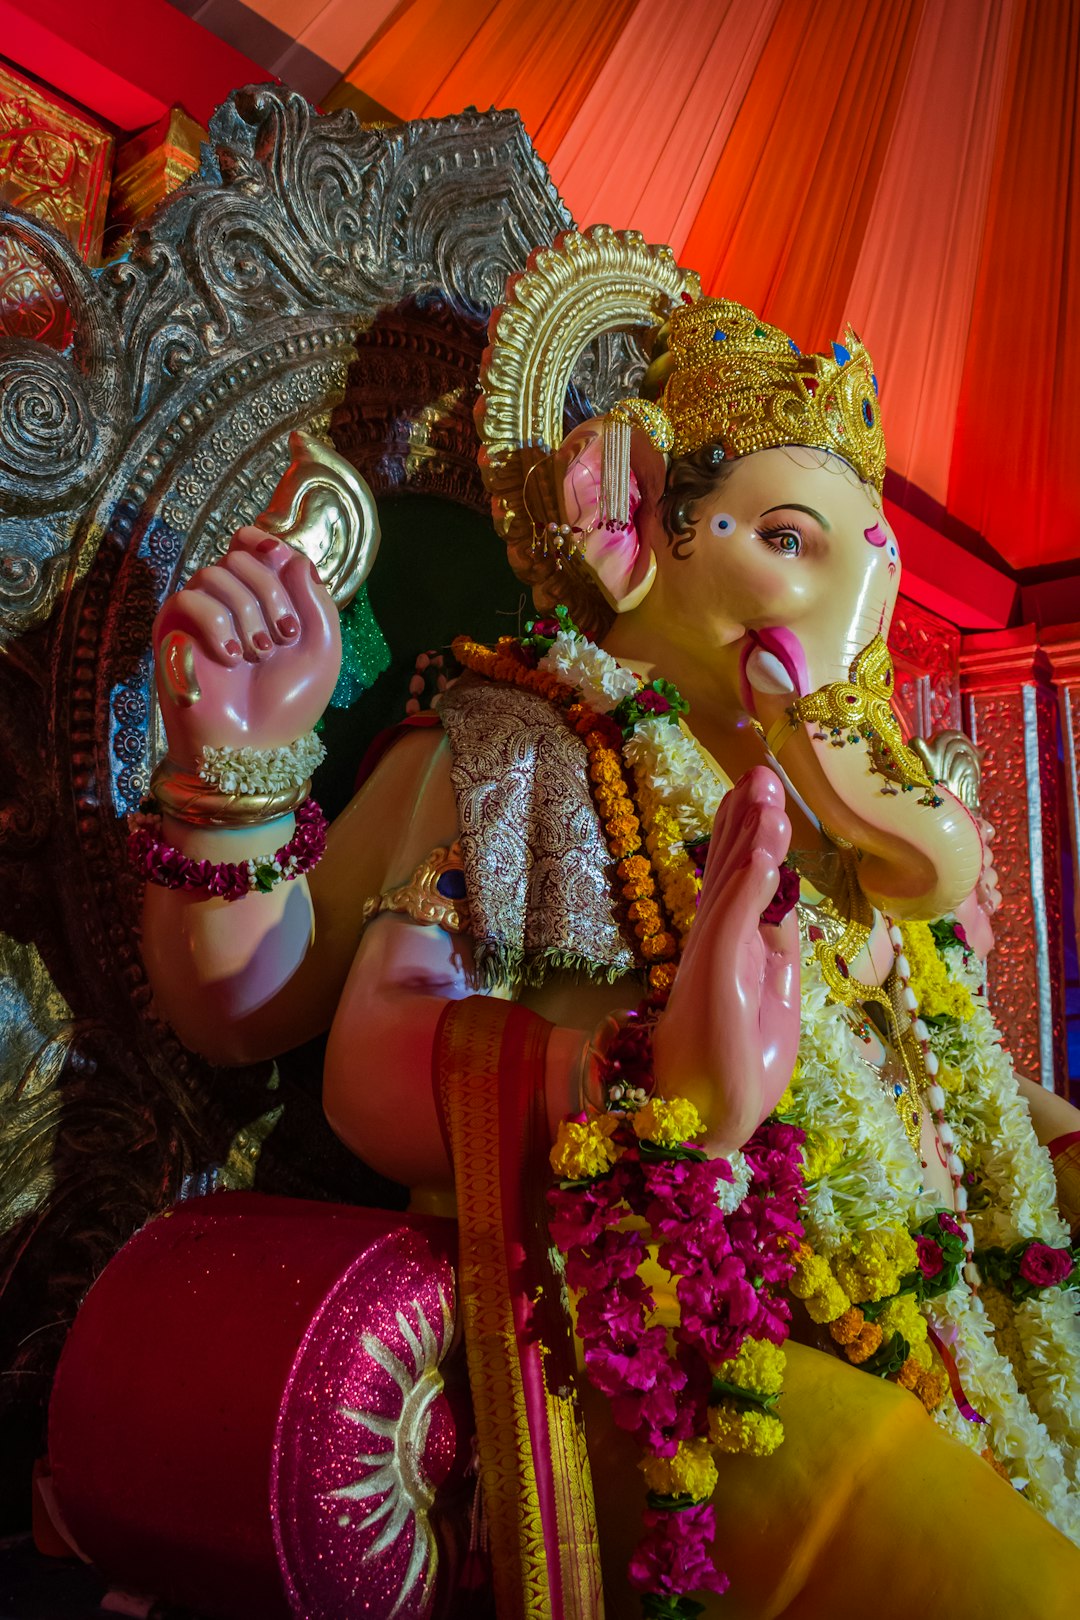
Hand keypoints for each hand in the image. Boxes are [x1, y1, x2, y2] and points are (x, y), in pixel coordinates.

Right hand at [153, 528, 341, 771]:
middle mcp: (230, 601)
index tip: (278, 554)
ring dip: (247, 612)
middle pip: (242, 556)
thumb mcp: (323, 648)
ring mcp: (199, 614)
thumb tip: (292, 555)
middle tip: (284, 637)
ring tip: (258, 654)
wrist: (253, 746)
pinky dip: (216, 624)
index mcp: (264, 599)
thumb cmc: (289, 703)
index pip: (255, 546)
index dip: (265, 541)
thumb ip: (316, 598)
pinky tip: (230, 657)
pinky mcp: (173, 631)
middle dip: (270, 592)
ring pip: (216, 573)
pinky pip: (190, 599)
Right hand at [652, 766, 799, 1154]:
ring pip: (733, 882)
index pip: (745, 882)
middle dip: (746, 818)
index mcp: (732, 951)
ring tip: (761, 787)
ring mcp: (715, 959)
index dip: (751, 836)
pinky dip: (749, 881)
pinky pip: (734, 920)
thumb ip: (775, 954)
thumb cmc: (738, 1072)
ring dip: (750, 833)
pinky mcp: (716, 978)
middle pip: (733, 869)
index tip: (757, 793)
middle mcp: (718, 946)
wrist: (709, 1126)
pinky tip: (761, 847)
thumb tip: (784, 907)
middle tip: (758, 769)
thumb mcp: (775, 1005)